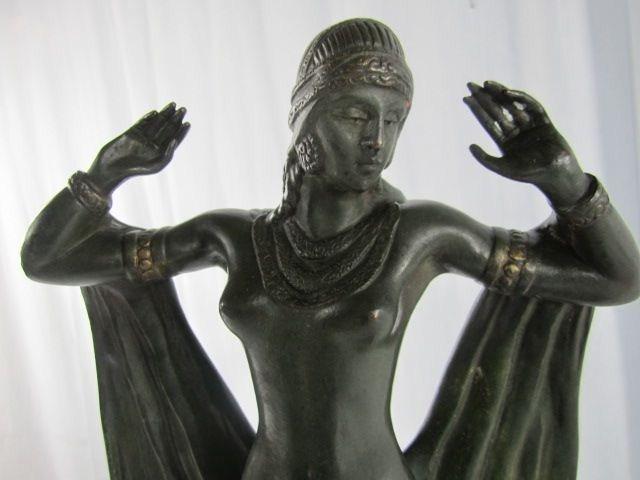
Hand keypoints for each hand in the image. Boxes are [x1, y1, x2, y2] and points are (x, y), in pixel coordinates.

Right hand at [88, 103, 189, 192]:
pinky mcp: (130, 133)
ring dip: (164, 114)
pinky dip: (148, 118)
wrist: (111, 169)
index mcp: (160, 152)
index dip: (181, 131)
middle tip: (183, 109)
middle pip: (167, 128)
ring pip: (155, 123)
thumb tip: (176, 140)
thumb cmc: (135, 171)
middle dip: (175, 118)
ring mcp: (141, 137)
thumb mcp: (156, 166)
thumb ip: (168, 154)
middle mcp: (152, 144)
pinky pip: (141, 123)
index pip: (174, 139)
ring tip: (173, 106)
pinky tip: (155, 113)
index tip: (187, 123)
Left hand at [463, 81, 589, 205]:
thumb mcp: (503, 167)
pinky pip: (532, 106)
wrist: (555, 175)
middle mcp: (515, 131)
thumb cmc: (529, 174)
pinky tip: (507, 92)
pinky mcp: (544, 121)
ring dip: (499, 93)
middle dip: (484, 97)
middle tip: (471, 85)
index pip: (487, 122)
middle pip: (497, 110)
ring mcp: (529, 125)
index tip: (465, 98)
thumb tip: (470, 145)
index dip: (477, 109)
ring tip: (487, 84)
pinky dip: (521, 98)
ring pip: (512, 105)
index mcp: (504, 141)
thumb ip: (485, 159)